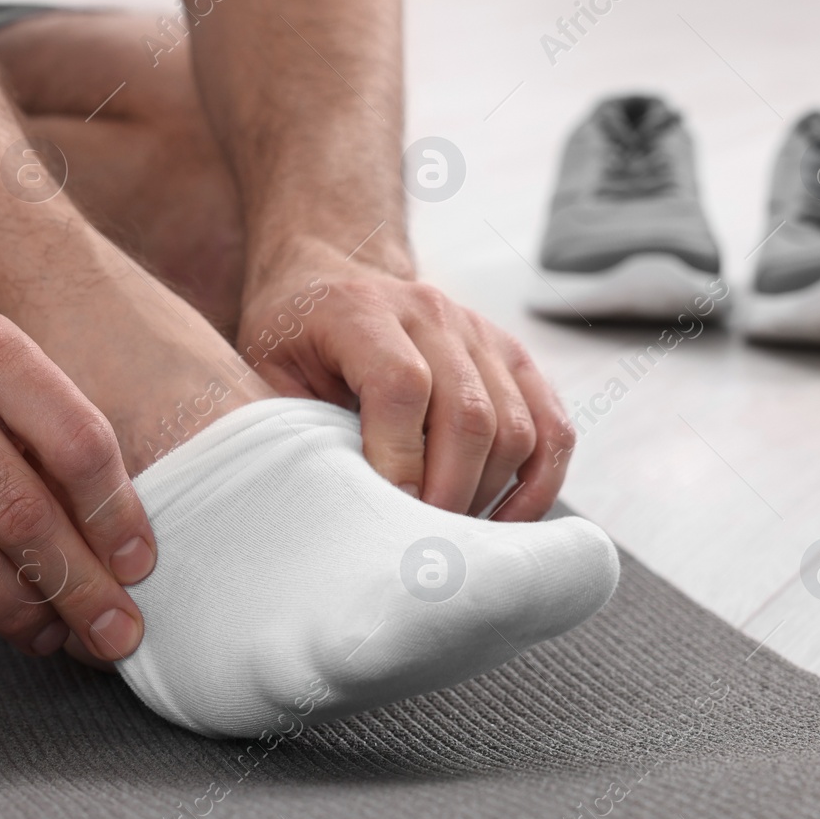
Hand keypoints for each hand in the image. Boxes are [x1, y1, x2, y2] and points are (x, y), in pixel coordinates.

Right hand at [0, 304, 155, 660]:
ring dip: (15, 612)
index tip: (138, 570)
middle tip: (113, 636)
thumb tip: (123, 562)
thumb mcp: (0, 376)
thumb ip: (56, 444)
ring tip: (46, 634)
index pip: (77, 442)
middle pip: (21, 512)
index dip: (116, 518)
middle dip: (79, 590)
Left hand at [237, 244, 573, 520]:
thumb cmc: (295, 333)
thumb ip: (292, 423)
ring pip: (516, 427)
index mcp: (362, 311)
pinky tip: (505, 524)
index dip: (399, 460)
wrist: (335, 272)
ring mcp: (482, 333)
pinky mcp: (515, 358)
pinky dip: (540, 485)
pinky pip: (553, 427)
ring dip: (488, 496)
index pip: (403, 386)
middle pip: (469, 415)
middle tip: (417, 546)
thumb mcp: (266, 368)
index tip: (385, 518)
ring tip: (448, 535)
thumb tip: (323, 505)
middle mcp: (432, 314)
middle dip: (447, 496)